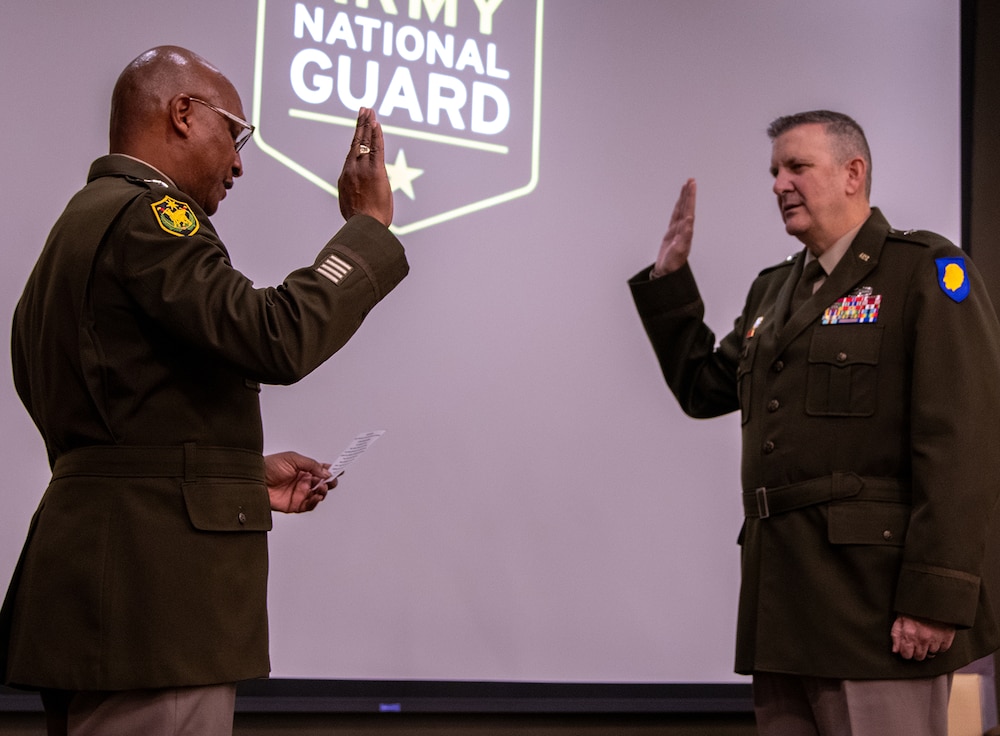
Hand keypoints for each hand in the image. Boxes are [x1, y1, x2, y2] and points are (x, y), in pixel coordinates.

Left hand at [264, 451, 336, 513]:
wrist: (253, 479)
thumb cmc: (268, 466)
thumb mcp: (293, 459)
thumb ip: (311, 465)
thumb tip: (326, 471)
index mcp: (303, 469)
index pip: (321, 470)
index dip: (331, 470)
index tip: (340, 468)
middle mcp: (302, 482)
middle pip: (322, 484)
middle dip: (330, 482)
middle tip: (332, 480)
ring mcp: (299, 493)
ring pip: (318, 495)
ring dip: (324, 492)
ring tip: (322, 488)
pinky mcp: (294, 505)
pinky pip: (309, 506)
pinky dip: (315, 502)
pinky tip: (316, 496)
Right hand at [337, 107, 392, 226]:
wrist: (364, 226)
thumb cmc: (361, 222)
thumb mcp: (351, 205)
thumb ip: (352, 194)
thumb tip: (354, 194)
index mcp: (345, 177)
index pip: (352, 152)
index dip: (356, 138)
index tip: (359, 126)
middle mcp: (352, 169)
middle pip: (357, 142)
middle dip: (360, 124)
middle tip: (364, 110)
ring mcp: (362, 169)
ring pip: (365, 142)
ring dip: (368, 124)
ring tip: (370, 111)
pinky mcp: (375, 171)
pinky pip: (376, 148)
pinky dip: (376, 134)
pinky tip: (376, 123)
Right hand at [651, 178, 695, 277]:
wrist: (667, 273)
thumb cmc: (673, 264)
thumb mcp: (679, 250)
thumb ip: (685, 236)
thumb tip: (689, 220)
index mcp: (686, 231)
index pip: (689, 210)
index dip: (690, 198)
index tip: (691, 186)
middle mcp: (684, 229)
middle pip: (686, 207)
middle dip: (689, 194)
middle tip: (691, 180)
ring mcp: (678, 230)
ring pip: (681, 210)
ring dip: (684, 198)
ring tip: (686, 186)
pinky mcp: (671, 233)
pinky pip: (675, 216)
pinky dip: (678, 207)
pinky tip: (680, 201)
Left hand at [891, 614, 954, 660]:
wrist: (932, 598)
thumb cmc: (914, 608)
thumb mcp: (900, 619)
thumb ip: (896, 635)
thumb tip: (895, 650)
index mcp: (909, 634)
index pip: (906, 655)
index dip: (906, 652)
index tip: (908, 648)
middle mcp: (922, 639)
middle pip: (919, 657)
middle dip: (917, 651)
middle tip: (918, 642)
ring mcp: (935, 639)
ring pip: (931, 654)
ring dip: (928, 648)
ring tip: (927, 637)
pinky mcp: (947, 637)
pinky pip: (943, 649)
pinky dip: (939, 645)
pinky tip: (936, 637)